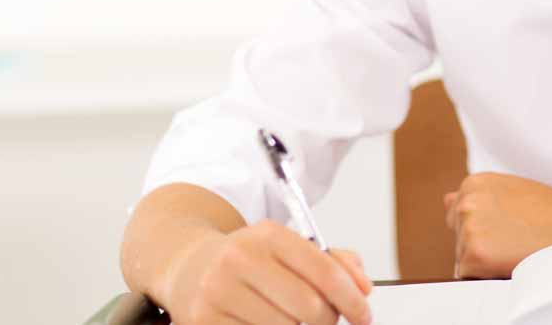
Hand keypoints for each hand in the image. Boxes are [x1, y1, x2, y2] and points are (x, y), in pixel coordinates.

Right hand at [162, 219, 371, 324]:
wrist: (187, 266)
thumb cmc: (248, 261)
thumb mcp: (287, 247)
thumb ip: (332, 261)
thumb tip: (363, 286)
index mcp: (267, 235)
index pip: (324, 271)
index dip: (352, 299)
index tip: (364, 315)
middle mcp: (240, 259)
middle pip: (310, 308)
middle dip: (328, 320)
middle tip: (328, 320)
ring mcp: (219, 293)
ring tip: (290, 319)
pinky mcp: (204, 322)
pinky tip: (267, 323)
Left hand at [443, 172, 551, 278]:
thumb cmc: (551, 212)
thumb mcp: (510, 190)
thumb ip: (479, 197)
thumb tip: (447, 201)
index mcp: (473, 183)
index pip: (458, 214)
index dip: (485, 227)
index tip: (505, 228)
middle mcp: (465, 201)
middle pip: (458, 236)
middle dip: (481, 241)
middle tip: (515, 238)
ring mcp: (468, 227)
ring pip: (463, 256)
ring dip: (484, 259)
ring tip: (516, 247)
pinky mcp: (473, 254)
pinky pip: (466, 276)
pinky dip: (484, 276)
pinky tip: (509, 261)